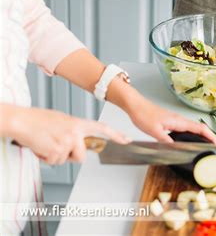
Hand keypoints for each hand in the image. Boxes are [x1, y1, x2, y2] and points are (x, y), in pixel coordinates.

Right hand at [9, 106, 129, 164]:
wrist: (22, 120)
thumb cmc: (39, 120)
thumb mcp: (63, 121)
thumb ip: (75, 130)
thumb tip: (80, 142)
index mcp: (78, 123)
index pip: (102, 128)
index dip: (116, 135)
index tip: (127, 139)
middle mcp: (76, 132)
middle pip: (82, 156)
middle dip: (70, 156)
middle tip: (56, 144)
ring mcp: (67, 141)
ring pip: (66, 160)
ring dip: (55, 156)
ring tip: (47, 142)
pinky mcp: (57, 150)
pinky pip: (54, 162)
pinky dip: (45, 157)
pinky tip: (41, 146)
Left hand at [127, 96, 215, 143]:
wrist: (136, 105)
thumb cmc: (144, 115)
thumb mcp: (154, 131)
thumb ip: (166, 141)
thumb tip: (177, 150)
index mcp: (179, 121)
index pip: (201, 129)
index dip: (211, 137)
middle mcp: (180, 120)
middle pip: (200, 129)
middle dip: (210, 138)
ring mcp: (176, 120)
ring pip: (194, 128)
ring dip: (203, 136)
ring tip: (206, 147)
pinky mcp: (171, 122)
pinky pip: (187, 129)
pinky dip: (193, 135)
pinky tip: (189, 141)